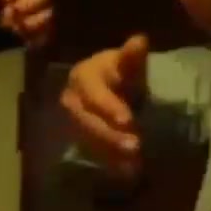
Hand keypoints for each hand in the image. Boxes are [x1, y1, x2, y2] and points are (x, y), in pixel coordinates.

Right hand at [60, 34, 150, 180]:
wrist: (110, 88)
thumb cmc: (121, 72)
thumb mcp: (128, 62)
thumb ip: (132, 55)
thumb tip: (140, 40)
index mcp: (82, 77)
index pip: (94, 94)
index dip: (109, 107)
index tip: (128, 120)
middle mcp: (71, 100)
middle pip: (87, 121)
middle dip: (110, 135)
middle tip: (135, 147)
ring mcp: (72, 121)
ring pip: (88, 139)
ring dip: (110, 152)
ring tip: (134, 162)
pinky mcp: (78, 138)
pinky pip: (91, 152)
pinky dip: (109, 162)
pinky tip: (128, 170)